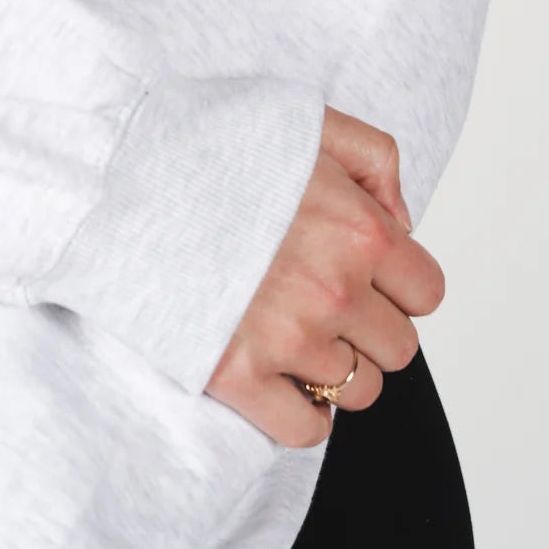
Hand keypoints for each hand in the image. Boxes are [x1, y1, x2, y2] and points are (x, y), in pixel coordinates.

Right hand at [204, 106, 445, 446]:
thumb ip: (376, 158)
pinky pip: (306, 429)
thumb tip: (402, 221)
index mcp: (359, 230)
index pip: (426, 292)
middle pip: (398, 350)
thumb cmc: (211, 139)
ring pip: (357, 391)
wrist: (122, 168)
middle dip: (367, 326)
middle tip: (323, 299)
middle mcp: (334, 290)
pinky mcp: (236, 375)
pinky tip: (281, 378)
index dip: (397, 282)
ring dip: (333, 367)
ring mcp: (287, 339)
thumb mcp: (310, 119)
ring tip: (293, 331)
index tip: (364, 272)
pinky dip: (302, 413)